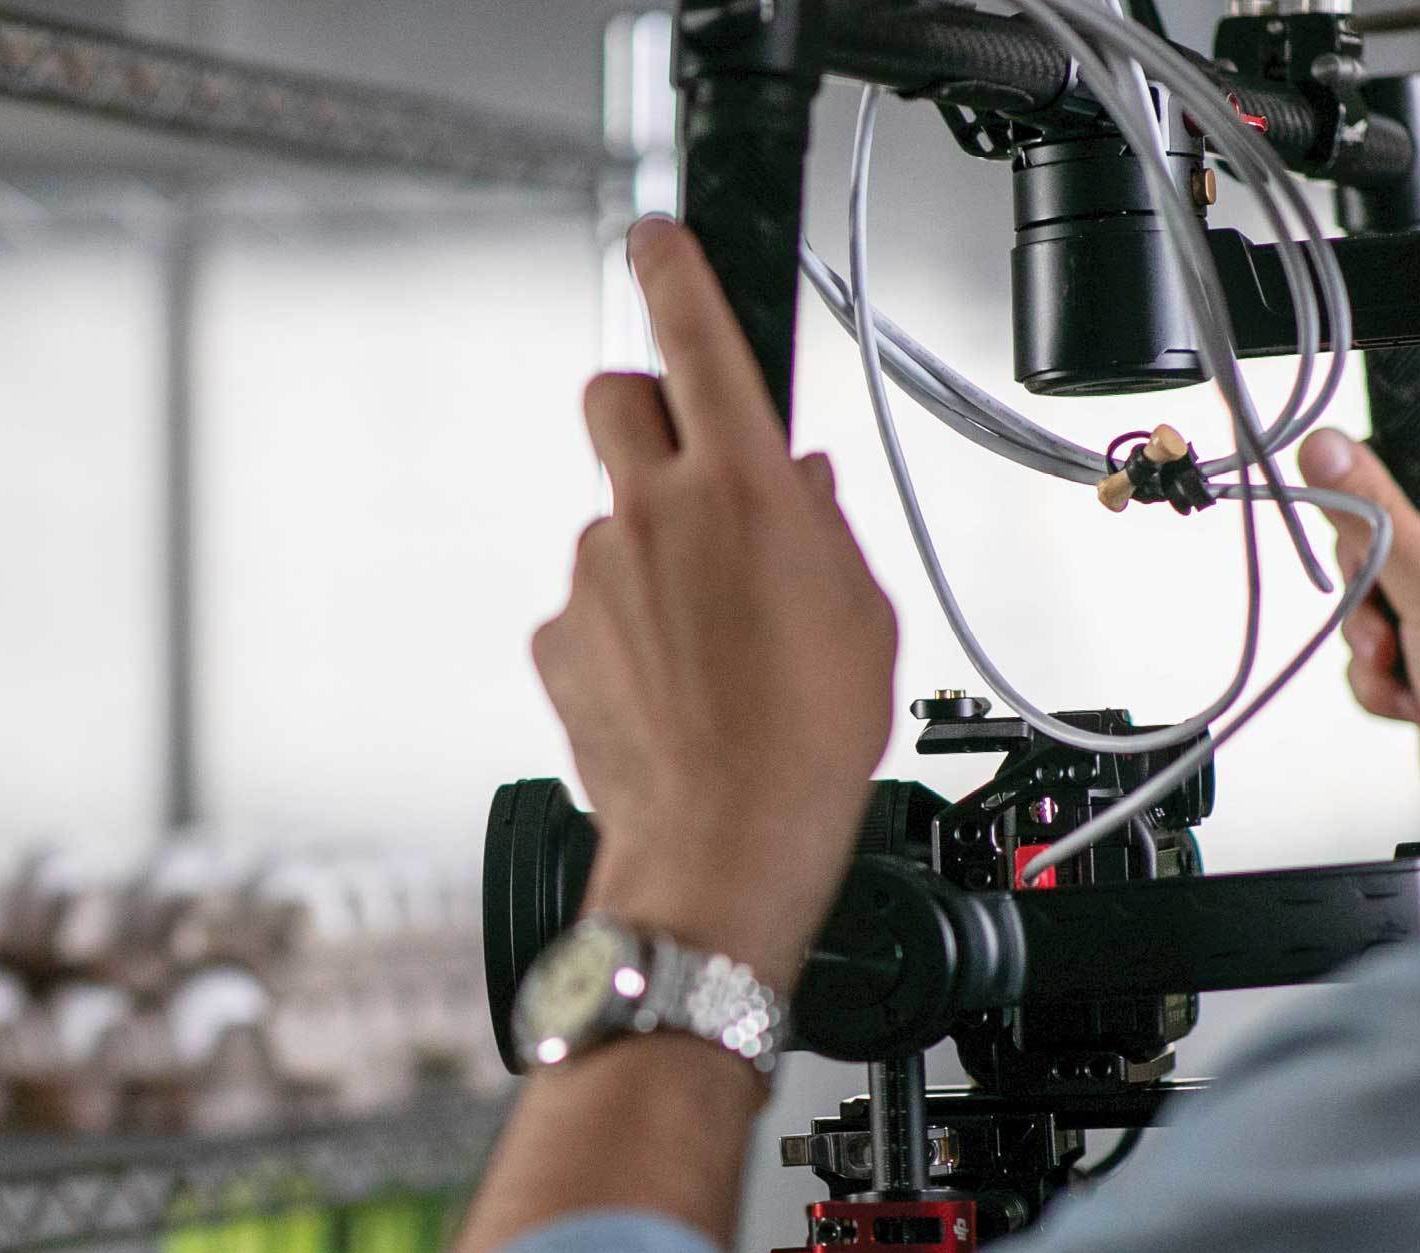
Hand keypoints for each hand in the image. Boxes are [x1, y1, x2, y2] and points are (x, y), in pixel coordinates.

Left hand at [533, 219, 899, 983]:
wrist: (724, 844)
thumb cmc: (806, 741)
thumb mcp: (862, 613)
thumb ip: (822, 525)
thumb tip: (799, 483)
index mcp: (740, 488)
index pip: (694, 336)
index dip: (673, 271)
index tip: (657, 240)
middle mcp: (651, 515)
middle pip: (614, 398)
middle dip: (645, 412)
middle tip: (687, 464)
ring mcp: (594, 575)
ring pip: (612, 518)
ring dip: (649, 551)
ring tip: (706, 639)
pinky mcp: (557, 637)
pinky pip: (591, 605)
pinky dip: (623, 629)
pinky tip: (670, 685)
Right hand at [1297, 428, 1419, 840]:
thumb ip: (1374, 513)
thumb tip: (1327, 448)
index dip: (1384, 494)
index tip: (1364, 521)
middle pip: (1380, 544)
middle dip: (1369, 590)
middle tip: (1391, 610)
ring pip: (1368, 605)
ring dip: (1372, 645)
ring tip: (1406, 666)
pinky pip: (1371, 658)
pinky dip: (1379, 683)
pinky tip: (1414, 700)